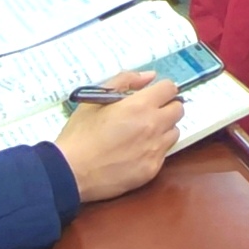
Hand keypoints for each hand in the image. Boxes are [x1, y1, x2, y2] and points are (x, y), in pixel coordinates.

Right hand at [52, 73, 184, 202]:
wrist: (70, 172)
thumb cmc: (80, 134)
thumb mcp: (96, 99)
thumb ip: (125, 81)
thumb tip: (149, 76)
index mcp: (140, 106)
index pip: (170, 89)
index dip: (161, 89)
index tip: (153, 95)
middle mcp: (153, 126)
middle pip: (178, 109)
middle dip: (166, 107)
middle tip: (148, 113)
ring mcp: (155, 149)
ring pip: (174, 132)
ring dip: (163, 129)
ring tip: (141, 134)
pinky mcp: (152, 169)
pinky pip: (164, 154)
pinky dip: (154, 150)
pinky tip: (135, 152)